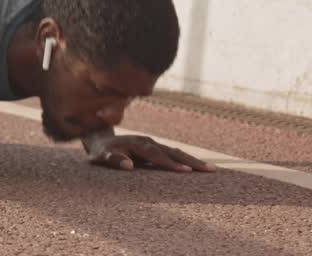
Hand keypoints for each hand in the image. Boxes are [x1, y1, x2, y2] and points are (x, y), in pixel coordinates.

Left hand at [87, 135, 216, 172]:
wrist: (100, 140)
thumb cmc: (101, 153)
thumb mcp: (101, 158)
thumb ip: (113, 160)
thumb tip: (128, 165)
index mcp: (137, 144)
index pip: (156, 155)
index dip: (170, 163)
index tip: (185, 171)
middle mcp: (148, 142)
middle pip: (172, 151)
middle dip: (191, 160)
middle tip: (210, 170)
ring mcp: (153, 144)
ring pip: (176, 151)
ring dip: (193, 160)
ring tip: (211, 170)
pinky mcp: (156, 148)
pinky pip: (173, 154)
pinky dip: (187, 159)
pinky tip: (199, 167)